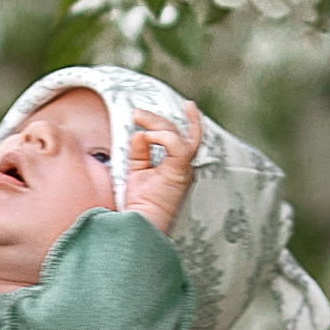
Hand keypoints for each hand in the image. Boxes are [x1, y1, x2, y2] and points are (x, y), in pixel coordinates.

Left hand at [127, 102, 201, 236]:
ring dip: (157, 123)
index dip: (192, 121)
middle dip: (157, 119)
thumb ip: (140, 152)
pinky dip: (161, 137)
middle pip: (177, 133)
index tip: (190, 105)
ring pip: (177, 135)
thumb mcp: (137, 170)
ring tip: (138, 117)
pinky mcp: (179, 172)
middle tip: (137, 112)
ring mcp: (183, 169)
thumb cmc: (140, 204)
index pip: (187, 139)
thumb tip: (139, 133)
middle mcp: (183, 166)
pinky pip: (177, 146)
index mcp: (176, 166)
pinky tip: (146, 137)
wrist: (141, 224)